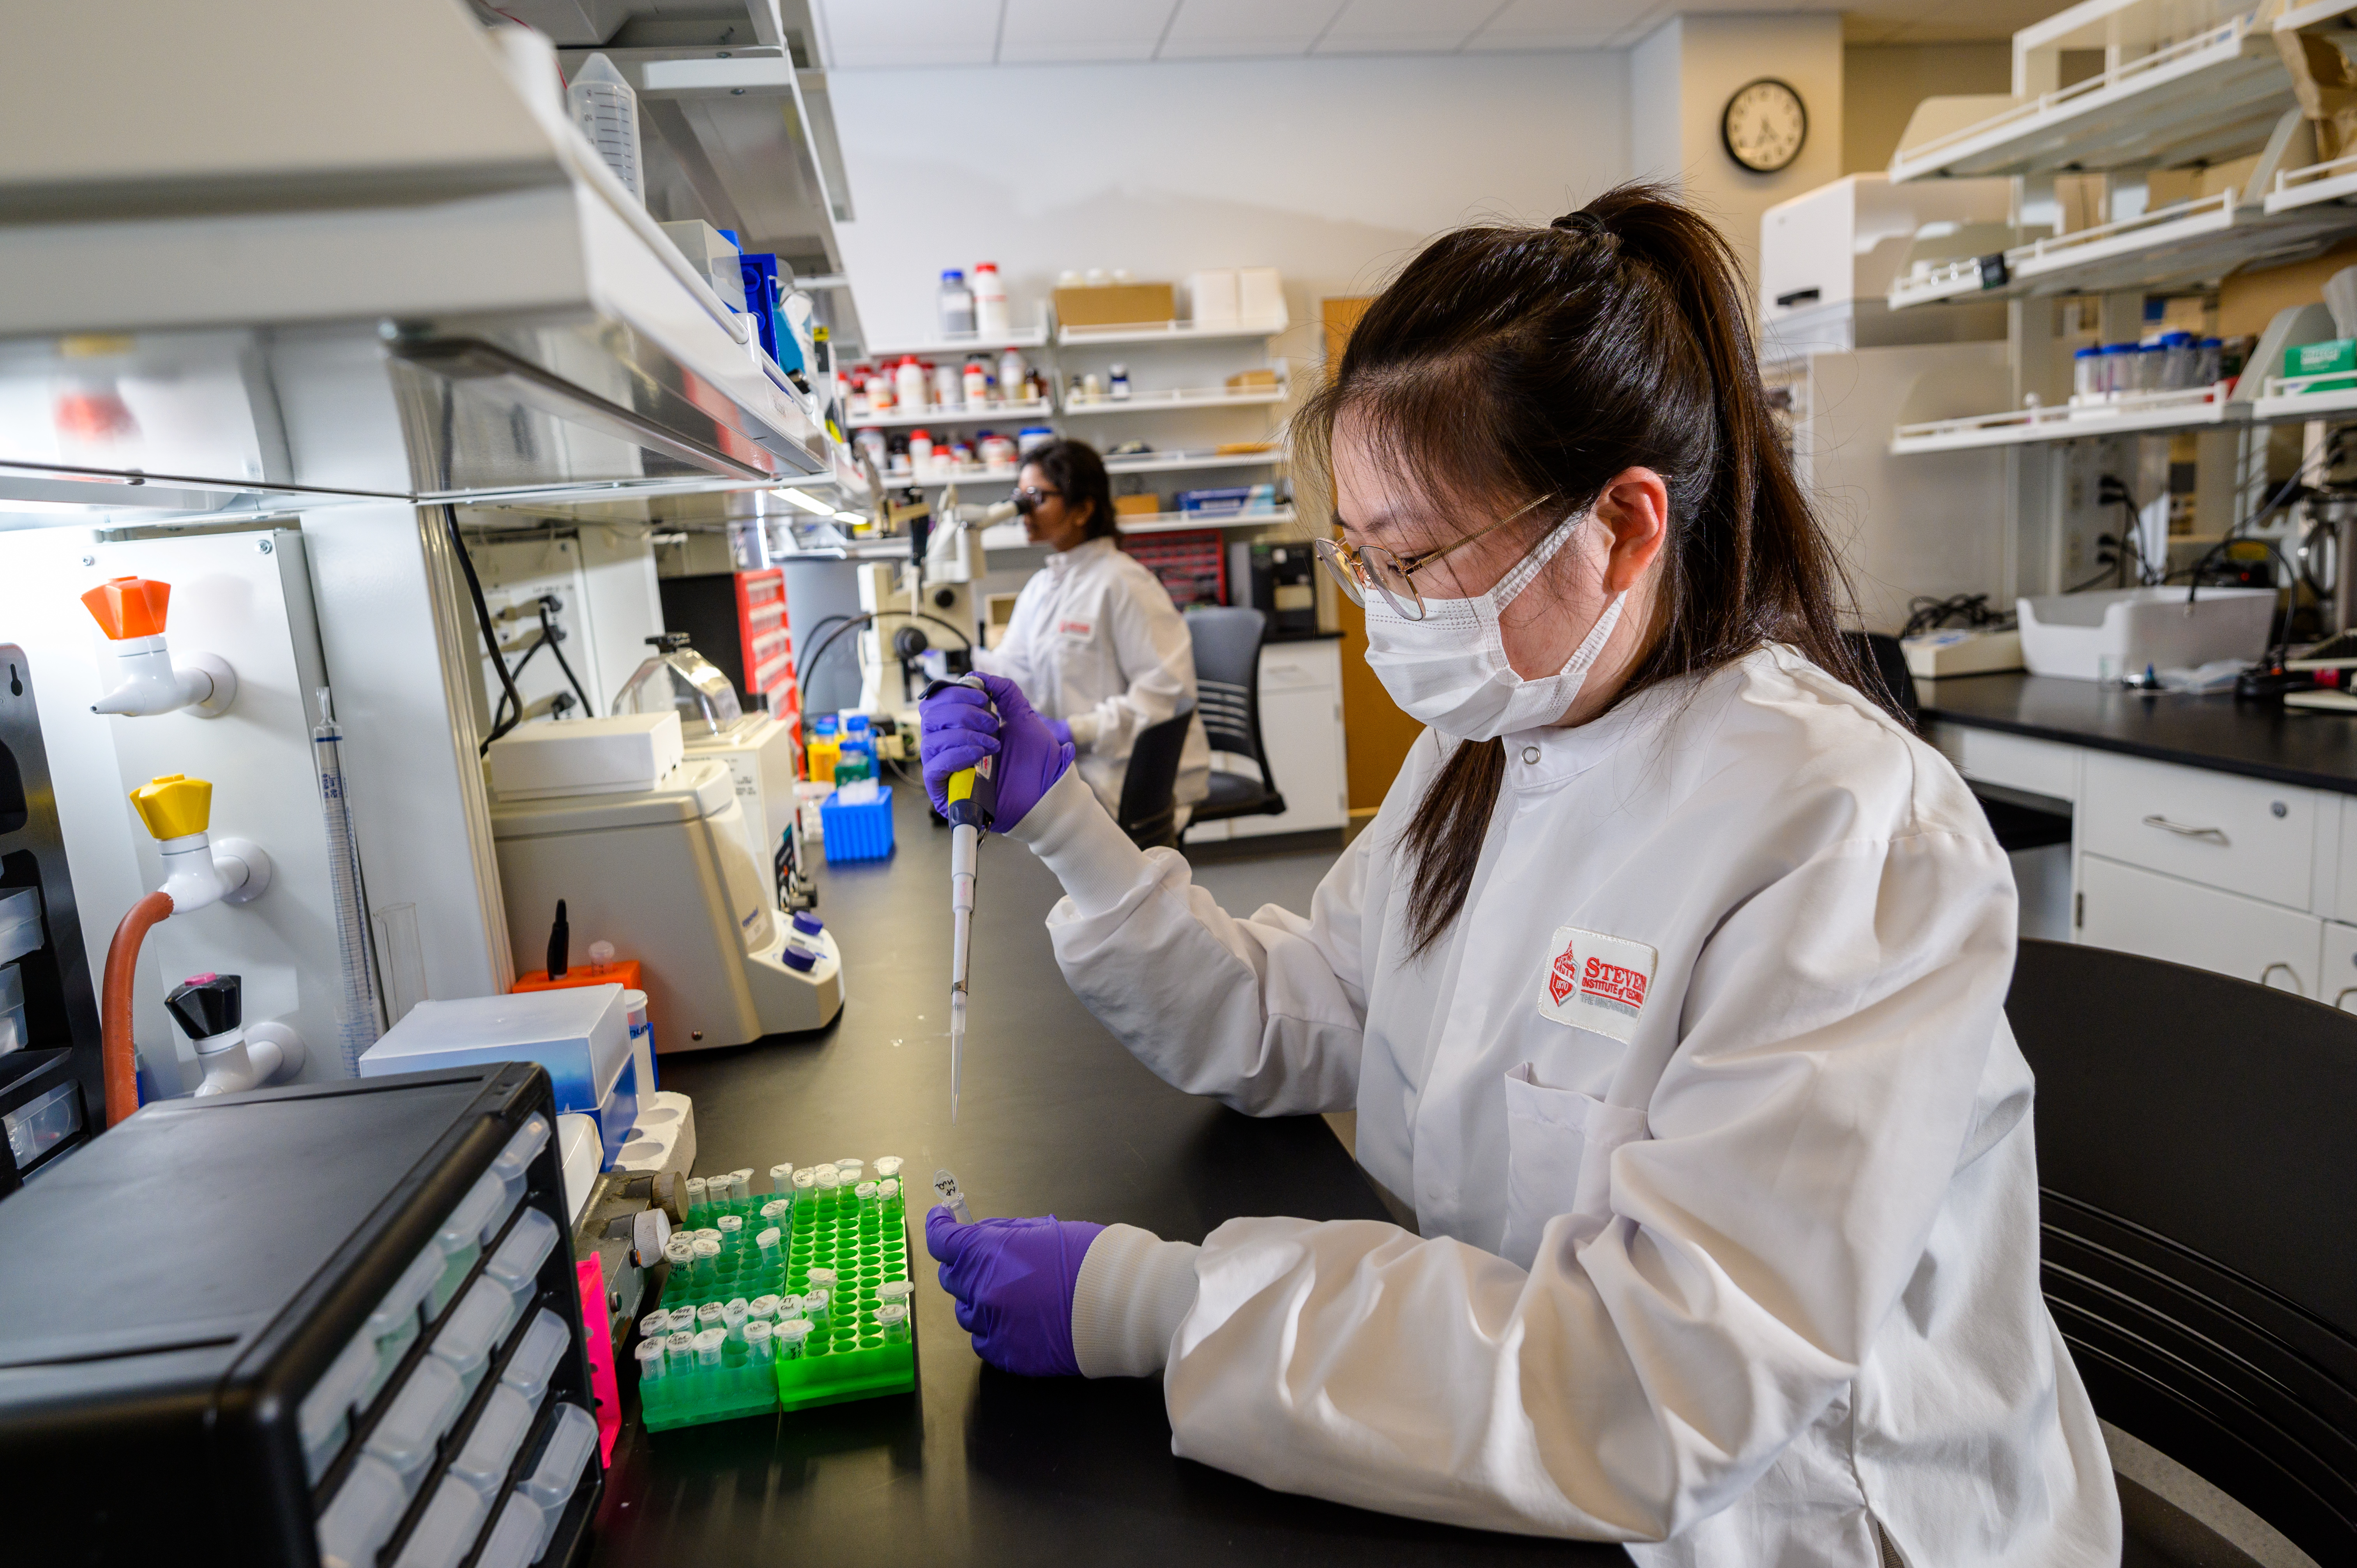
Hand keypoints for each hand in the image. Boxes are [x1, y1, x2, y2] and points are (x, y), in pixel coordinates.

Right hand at [917, 672, 1073, 827]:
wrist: (1048, 796)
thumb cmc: (1036, 762)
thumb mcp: (1024, 718)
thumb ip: (1005, 693)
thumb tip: (979, 676)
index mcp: (960, 728)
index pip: (936, 702)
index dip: (955, 693)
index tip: (984, 696)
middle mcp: (947, 747)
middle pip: (929, 717)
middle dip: (961, 712)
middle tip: (991, 722)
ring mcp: (945, 770)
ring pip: (930, 741)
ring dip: (963, 734)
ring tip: (993, 742)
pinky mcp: (945, 792)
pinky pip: (933, 769)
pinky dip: (955, 755)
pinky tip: (979, 754)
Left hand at [927, 1205, 1102, 1375]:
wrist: (1121, 1302)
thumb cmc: (1087, 1257)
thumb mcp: (1042, 1229)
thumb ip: (1003, 1234)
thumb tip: (979, 1234)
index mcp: (987, 1253)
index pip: (943, 1240)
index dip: (939, 1227)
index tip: (942, 1220)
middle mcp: (981, 1291)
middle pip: (952, 1277)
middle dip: (965, 1265)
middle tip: (988, 1261)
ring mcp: (993, 1326)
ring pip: (966, 1312)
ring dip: (978, 1300)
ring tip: (1010, 1294)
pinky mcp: (1007, 1355)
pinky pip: (983, 1342)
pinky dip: (992, 1329)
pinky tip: (1016, 1320)